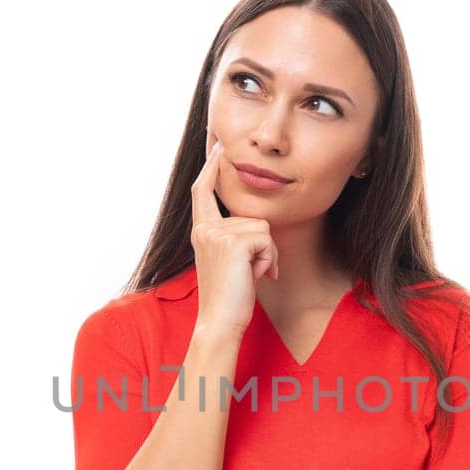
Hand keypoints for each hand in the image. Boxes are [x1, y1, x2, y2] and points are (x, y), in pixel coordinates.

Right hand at [190, 131, 277, 337]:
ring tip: (250, 275)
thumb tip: (260, 229)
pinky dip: (268, 260)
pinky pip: (267, 239)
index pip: (203, 191)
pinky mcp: (233, 243)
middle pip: (252, 217)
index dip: (211, 168)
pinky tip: (256, 276)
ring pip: (263, 228)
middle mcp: (205, 228)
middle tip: (250, 272)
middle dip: (262, 246)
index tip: (218, 147)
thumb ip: (234, 239)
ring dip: (266, 255)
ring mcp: (217, 234)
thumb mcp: (228, 261)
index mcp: (201, 231)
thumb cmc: (229, 297)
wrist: (221, 322)